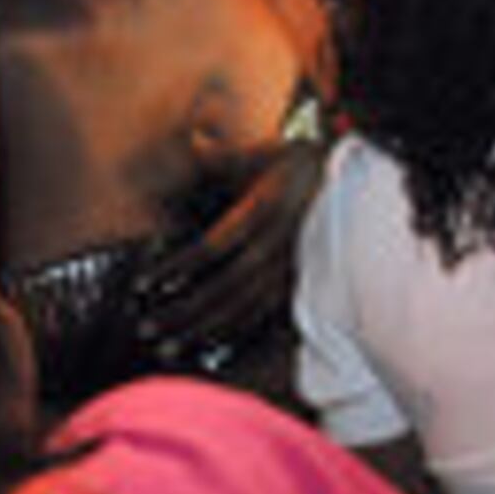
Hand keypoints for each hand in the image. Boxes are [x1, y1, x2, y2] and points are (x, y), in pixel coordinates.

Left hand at [141, 138, 322, 358]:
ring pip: (243, 309)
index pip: (215, 246)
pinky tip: (208, 348)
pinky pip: (264, 317)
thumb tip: (183, 145)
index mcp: (265, 210)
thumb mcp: (259, 154)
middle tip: (146, 328)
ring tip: (168, 348)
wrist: (350, 182)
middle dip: (183, 312)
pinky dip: (234, 335)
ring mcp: (291, 270)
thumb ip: (217, 157)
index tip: (144, 284)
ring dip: (203, 331)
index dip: (178, 267)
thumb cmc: (295, 165)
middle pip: (225, 288)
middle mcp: (279, 245)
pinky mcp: (299, 285)